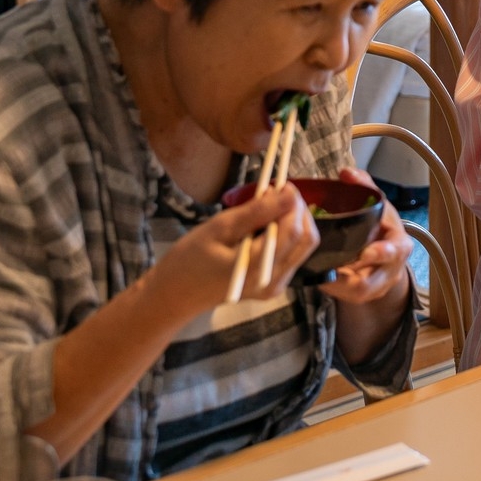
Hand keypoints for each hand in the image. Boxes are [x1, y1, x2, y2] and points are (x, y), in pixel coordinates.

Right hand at [153, 182, 318, 314]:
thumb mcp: (219, 229)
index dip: (294, 203)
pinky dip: (284, 235)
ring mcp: (275, 286)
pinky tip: (262, 226)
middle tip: (274, 194)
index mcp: (261, 269)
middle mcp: (275, 281)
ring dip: (292, 222)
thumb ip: (256, 212)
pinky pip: (290, 255)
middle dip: (297, 212)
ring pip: (302, 247)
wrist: (173, 296)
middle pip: (307, 240)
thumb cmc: (188, 261)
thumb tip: (289, 194)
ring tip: (266, 207)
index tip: (280, 184)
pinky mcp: (272, 285)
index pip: (295, 231)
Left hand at [318, 169, 413, 305]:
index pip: (396, 251)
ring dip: (335, 284)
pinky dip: (330, 287)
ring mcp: (377, 286)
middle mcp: (391, 270)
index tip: (366, 253)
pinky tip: (315, 276)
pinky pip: (345, 298)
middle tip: (328, 270)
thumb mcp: (376, 202)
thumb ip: (364, 185)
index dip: (382, 254)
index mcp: (399, 245)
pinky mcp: (363, 297)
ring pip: (356, 293)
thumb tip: (346, 172)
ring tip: (317, 272)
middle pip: (372, 282)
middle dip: (348, 278)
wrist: (386, 252)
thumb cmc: (380, 225)